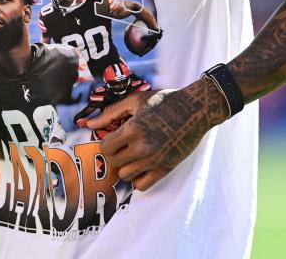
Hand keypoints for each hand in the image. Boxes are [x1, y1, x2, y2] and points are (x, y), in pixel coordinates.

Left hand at [87, 78, 229, 190]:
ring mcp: (155, 160)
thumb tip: (89, 124)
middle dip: (114, 154)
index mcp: (134, 128)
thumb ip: (111, 113)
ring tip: (133, 154)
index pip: (105, 147)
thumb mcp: (136, 101)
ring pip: (125, 175)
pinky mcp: (166, 168)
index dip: (106, 143)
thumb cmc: (165, 101)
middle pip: (113, 162)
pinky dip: (138, 178)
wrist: (196, 109)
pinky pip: (142, 185)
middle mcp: (143, 147)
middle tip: (122, 145)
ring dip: (125, 166)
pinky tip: (142, 166)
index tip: (112, 138)